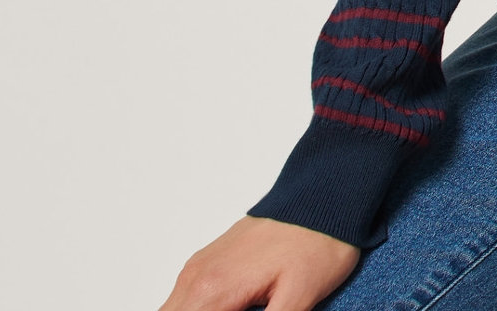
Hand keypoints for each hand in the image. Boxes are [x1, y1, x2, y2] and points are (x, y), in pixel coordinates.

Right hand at [158, 215, 359, 310]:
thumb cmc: (317, 245)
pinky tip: (232, 308)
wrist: (324, 196)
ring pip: (173, 310)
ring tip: (242, 310)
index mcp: (213, 291)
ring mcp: (199, 266)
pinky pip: (185, 298)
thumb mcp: (299, 300)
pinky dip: (196, 310)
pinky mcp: (208, 261)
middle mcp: (196, 277)